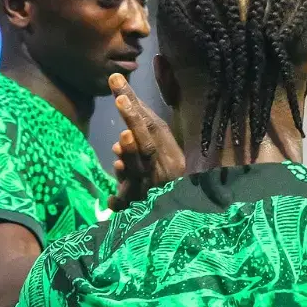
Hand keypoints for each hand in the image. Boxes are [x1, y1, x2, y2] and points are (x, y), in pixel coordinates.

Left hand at [107, 73, 184, 209]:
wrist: (195, 220)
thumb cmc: (174, 187)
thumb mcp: (164, 160)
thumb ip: (146, 138)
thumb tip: (121, 122)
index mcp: (175, 160)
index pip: (155, 127)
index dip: (136, 107)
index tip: (118, 85)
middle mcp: (167, 174)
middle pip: (149, 145)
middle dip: (133, 120)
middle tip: (119, 97)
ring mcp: (154, 192)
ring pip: (141, 172)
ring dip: (131, 156)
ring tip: (121, 140)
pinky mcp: (143, 212)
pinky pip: (129, 207)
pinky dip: (120, 203)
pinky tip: (111, 199)